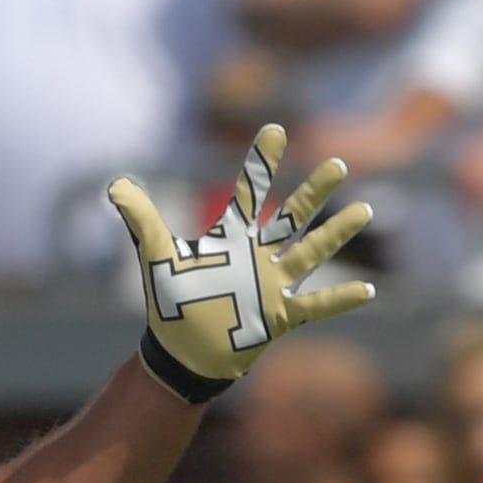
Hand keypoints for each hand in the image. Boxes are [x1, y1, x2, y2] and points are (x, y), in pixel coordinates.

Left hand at [111, 121, 372, 405]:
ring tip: (364, 210)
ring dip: (337, 233)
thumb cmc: (170, 303)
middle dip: (314, 191)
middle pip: (291, 216)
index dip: (261, 162)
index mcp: (231, 238)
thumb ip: (141, 219)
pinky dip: (340, 299)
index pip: (249, 192)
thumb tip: (114, 185)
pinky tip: (368, 291)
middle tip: (338, 163)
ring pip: (311, 251)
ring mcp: (272, 285)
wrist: (180, 352)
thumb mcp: (156, 256)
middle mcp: (257, 256)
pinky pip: (316, 305)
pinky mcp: (279, 315)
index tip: (275, 130)